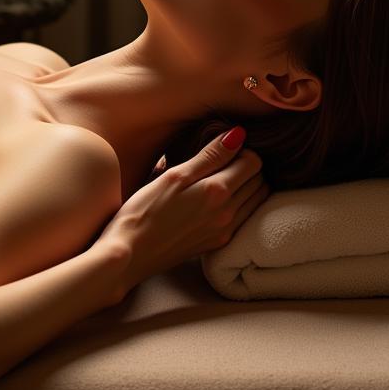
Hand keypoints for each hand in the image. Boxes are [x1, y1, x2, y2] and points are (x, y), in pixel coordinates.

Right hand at [97, 127, 268, 300]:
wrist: (129, 254)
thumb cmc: (144, 211)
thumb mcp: (174, 176)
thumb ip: (209, 156)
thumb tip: (237, 135)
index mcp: (218, 192)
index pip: (254, 162)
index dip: (242, 149)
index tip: (223, 148)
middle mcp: (228, 214)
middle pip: (259, 181)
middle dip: (248, 166)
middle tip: (223, 161)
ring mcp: (224, 231)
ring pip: (256, 201)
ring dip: (248, 185)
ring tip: (222, 177)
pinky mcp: (216, 243)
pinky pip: (244, 218)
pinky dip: (242, 203)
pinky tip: (219, 199)